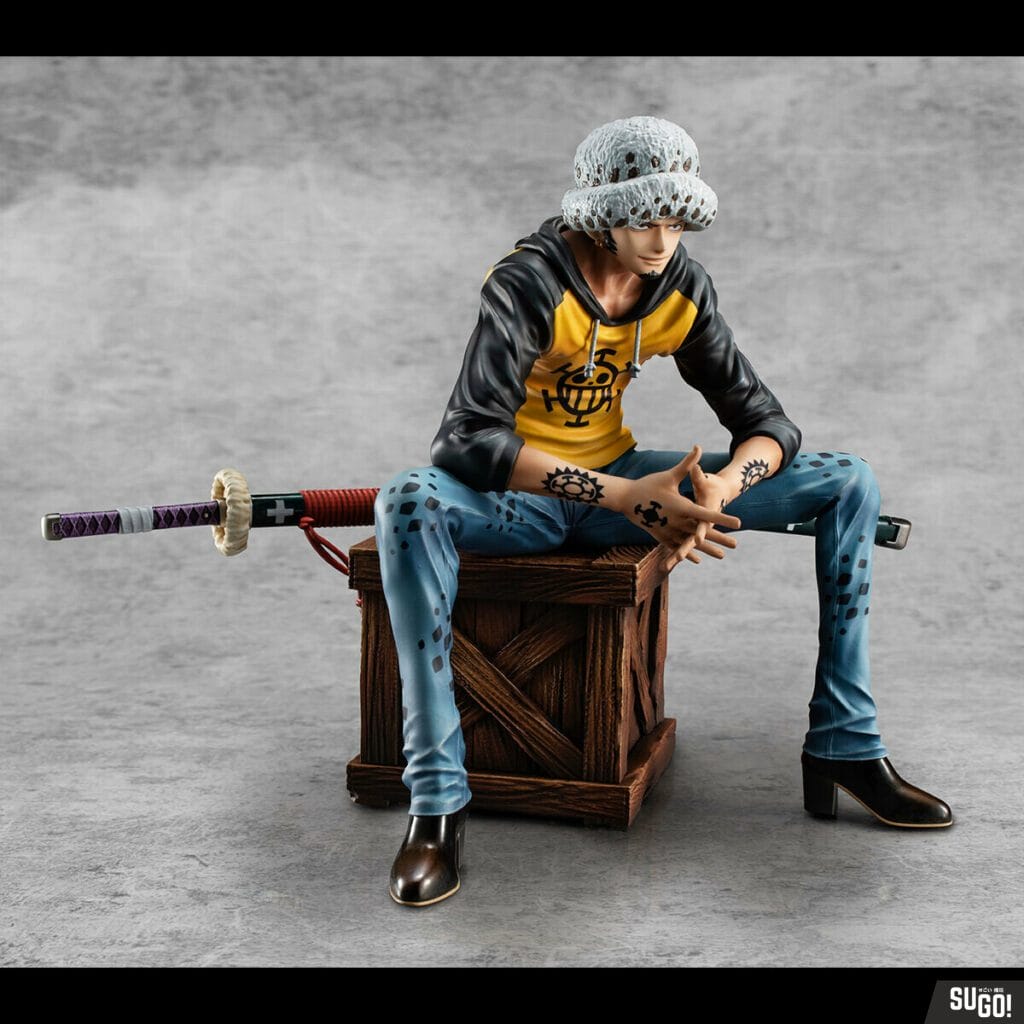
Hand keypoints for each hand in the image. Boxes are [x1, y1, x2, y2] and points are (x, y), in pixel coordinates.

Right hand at [622, 446, 740, 571]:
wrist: (625, 499)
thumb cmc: (648, 485)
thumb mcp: (669, 475)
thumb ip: (687, 464)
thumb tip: (698, 447)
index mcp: (680, 506)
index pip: (705, 513)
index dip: (722, 517)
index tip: (738, 522)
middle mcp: (676, 521)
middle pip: (701, 531)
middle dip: (719, 538)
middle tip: (736, 544)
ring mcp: (667, 531)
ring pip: (690, 543)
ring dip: (707, 549)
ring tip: (723, 556)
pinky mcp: (660, 535)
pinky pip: (677, 546)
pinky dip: (688, 552)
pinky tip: (698, 559)